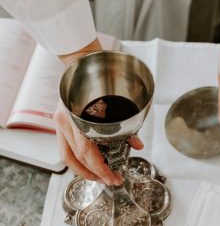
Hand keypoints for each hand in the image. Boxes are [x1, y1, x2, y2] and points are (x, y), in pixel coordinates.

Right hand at [55, 39, 143, 184]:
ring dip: (83, 170)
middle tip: (110, 180)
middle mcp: (65, 120)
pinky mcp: (60, 120)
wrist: (82, 63)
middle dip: (93, 174)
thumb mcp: (115, 101)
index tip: (113, 178)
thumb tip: (137, 145)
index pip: (87, 152)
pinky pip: (65, 146)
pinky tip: (88, 162)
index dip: (100, 169)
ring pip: (67, 156)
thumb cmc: (100, 79)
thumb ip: (126, 124)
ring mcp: (60, 120)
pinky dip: (77, 158)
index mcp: (79, 115)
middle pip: (75, 158)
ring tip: (98, 176)